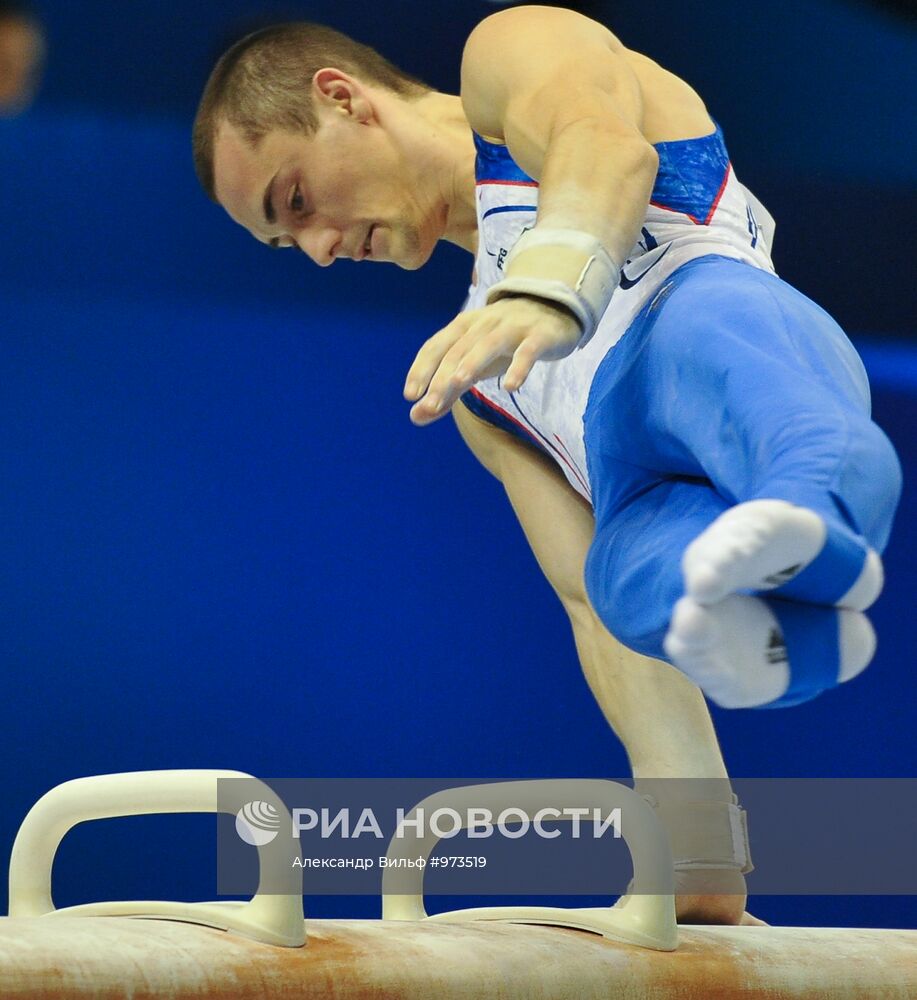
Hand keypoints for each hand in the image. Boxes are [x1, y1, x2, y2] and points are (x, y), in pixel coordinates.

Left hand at [403, 296, 580, 425]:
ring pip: (488, 344)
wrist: (552, 309)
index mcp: (463, 328)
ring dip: (472, 362)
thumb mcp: (473, 365)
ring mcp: (512, 327)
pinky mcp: (539, 336)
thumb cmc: (504, 342)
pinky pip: (528, 351)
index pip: (436, 346)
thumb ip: (447, 391)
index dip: (421, 368)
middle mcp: (483, 324)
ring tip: (458, 384)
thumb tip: (416, 416)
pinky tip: (510, 386)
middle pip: (458, 349)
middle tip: (429, 405)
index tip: (410, 395)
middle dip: (442, 377)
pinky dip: (518, 366)